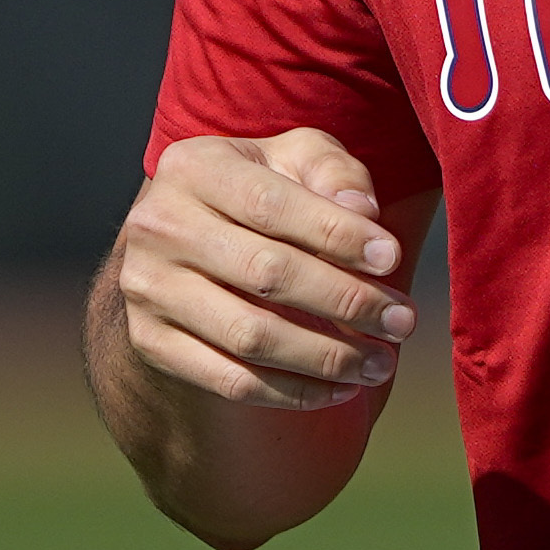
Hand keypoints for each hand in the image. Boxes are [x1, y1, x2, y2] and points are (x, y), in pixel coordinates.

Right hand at [111, 128, 418, 412]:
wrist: (184, 236)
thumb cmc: (260, 188)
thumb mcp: (294, 157)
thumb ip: (332, 171)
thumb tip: (362, 212)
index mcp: (193, 168)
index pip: (271, 205)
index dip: (336, 234)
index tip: (393, 257)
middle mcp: (159, 227)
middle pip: (266, 273)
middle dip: (346, 301)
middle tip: (402, 321)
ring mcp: (147, 290)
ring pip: (250, 335)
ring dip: (327, 356)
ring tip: (381, 363)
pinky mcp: (150, 343)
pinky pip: (229, 381)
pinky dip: (291, 392)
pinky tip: (340, 389)